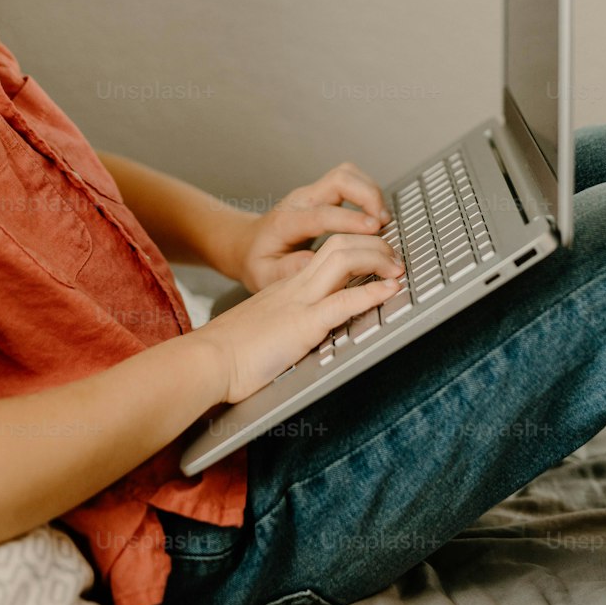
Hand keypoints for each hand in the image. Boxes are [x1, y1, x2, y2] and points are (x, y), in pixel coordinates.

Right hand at [195, 230, 404, 403]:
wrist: (207, 360)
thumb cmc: (229, 353)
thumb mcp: (263, 328)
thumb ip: (283, 324)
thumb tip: (295, 336)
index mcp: (287, 287)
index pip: (329, 252)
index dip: (359, 248)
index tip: (380, 257)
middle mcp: (296, 287)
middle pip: (340, 245)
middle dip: (374, 245)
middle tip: (396, 258)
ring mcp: (299, 303)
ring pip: (344, 259)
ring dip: (378, 260)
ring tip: (398, 268)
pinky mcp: (302, 325)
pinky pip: (342, 301)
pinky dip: (371, 293)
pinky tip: (389, 290)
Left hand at [227, 161, 393, 294]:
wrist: (249, 243)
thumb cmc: (259, 260)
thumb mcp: (264, 275)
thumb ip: (288, 270)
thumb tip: (316, 263)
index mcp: (287, 221)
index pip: (321, 213)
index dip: (349, 219)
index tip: (373, 228)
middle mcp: (301, 201)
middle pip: (339, 179)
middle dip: (367, 196)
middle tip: (384, 222)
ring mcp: (313, 194)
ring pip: (347, 174)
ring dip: (370, 192)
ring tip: (384, 218)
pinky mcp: (323, 194)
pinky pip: (350, 180)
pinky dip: (368, 192)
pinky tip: (376, 213)